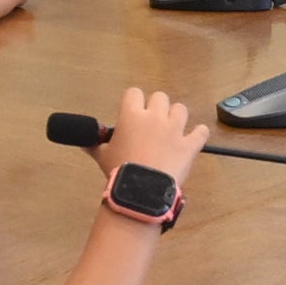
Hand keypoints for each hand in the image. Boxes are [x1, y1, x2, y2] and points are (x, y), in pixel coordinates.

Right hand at [88, 86, 207, 185]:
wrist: (141, 192)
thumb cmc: (119, 171)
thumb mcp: (102, 156)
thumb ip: (94, 145)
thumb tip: (84, 142)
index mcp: (131, 115)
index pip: (134, 92)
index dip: (134, 101)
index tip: (133, 112)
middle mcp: (155, 117)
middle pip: (160, 97)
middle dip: (157, 107)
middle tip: (152, 124)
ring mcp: (175, 129)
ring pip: (181, 109)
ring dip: (177, 117)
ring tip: (172, 130)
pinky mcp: (190, 144)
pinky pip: (201, 132)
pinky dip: (198, 134)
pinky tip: (194, 138)